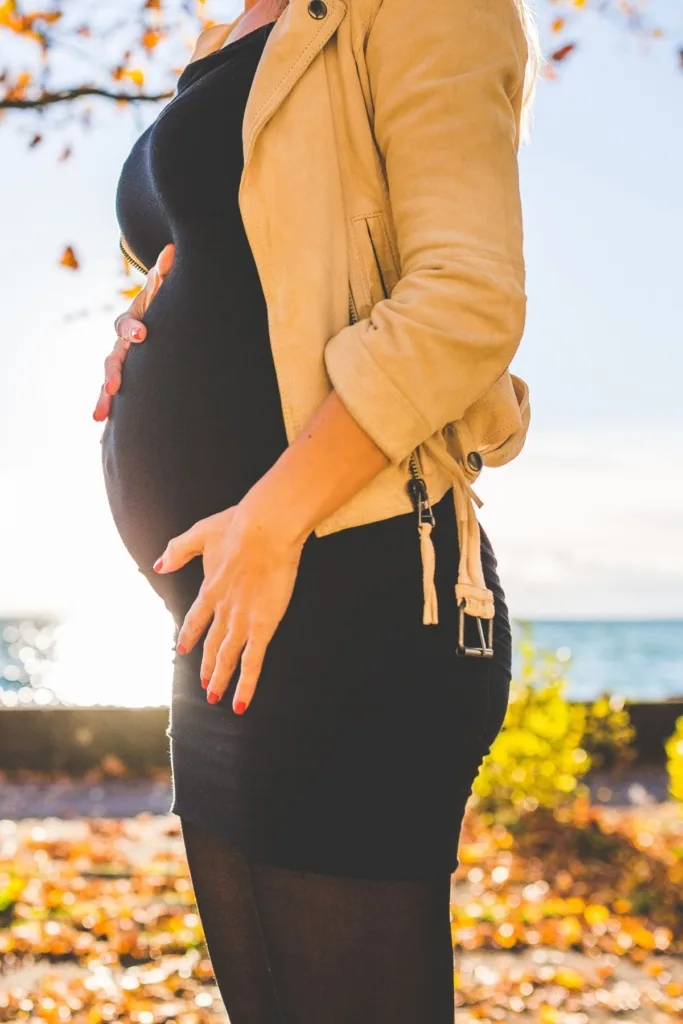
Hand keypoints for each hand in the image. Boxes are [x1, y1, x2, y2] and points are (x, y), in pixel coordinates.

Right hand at [93, 242, 174, 421]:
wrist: (154, 322)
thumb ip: (166, 275)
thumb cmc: (163, 307)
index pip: (128, 325)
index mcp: (132, 324)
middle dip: (113, 374)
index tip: (144, 335)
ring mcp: (121, 366)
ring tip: (99, 418)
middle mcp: (122, 347)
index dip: (134, 329)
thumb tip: (172, 249)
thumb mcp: (164, 291)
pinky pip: (117, 402)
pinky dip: (112, 418)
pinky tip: (104, 440)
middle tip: (114, 388)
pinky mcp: (126, 384)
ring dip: (104, 400)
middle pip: (113, 360)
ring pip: (109, 383)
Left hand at [153, 499, 305, 713]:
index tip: (184, 649)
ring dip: (220, 679)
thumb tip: (157, 565)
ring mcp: (242, 621)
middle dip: (206, 666)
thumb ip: (178, 550)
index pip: (196, 620)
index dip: (190, 636)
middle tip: (203, 684)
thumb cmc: (239, 525)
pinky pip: (253, 662)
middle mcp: (222, 610)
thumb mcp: (201, 532)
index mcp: (209, 589)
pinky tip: (240, 703)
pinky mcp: (263, 626)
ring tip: (215, 696)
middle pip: (212, 645)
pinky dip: (246, 685)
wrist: (265, 528)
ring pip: (228, 659)